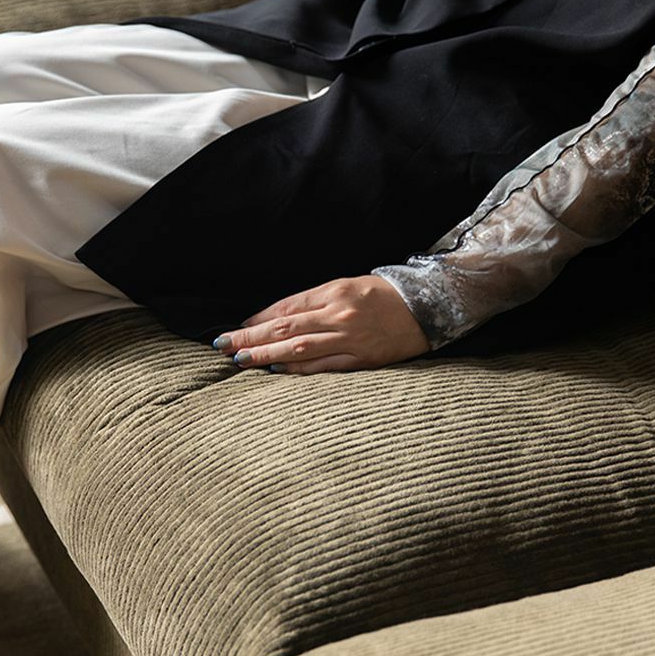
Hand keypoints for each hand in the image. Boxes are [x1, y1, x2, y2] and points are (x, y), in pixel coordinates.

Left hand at [211, 275, 429, 373]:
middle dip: (250, 338)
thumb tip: (274, 317)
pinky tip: (277, 368)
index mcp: (335, 292)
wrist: (431, 305)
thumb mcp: (348, 286)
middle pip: (285, 327)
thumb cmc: (385, 295)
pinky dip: (298, 368)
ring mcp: (351, 339)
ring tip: (240, 360)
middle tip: (222, 346)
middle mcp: (339, 314)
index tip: (235, 329)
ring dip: (265, 354)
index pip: (286, 308)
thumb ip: (313, 301)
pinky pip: (324, 366)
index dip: (258, 320)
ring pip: (299, 348)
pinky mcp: (364, 360)